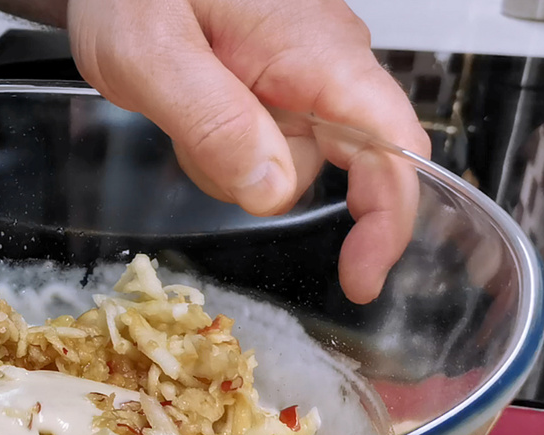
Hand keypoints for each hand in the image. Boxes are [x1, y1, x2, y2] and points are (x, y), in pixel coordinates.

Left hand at [66, 0, 429, 302]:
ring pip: (292, 162)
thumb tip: (270, 190)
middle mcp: (326, 59)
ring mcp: (305, 73)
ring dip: (233, 162)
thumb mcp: (150, 53)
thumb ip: (212, 120)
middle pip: (340, 163)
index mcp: (316, 49)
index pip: (392, 143)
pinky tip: (192, 114)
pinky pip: (268, 144)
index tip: (361, 277)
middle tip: (194, 143)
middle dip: (266, 178)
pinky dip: (227, 149)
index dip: (389, 217)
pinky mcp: (278, 85)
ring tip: (181, 107)